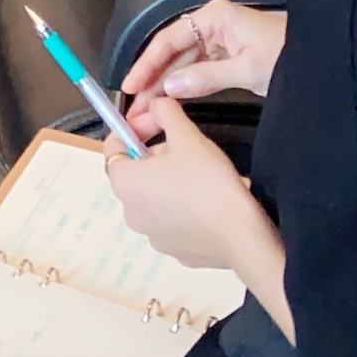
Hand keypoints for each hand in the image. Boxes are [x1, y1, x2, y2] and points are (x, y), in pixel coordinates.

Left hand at [103, 92, 275, 277]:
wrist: (243, 237)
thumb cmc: (208, 182)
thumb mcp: (188, 137)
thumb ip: (166, 114)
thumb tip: (157, 104)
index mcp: (124, 182)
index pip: (114, 148)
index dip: (133, 130)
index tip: (156, 123)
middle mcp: (129, 212)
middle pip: (135, 173)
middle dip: (156, 157)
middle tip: (186, 150)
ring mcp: (151, 236)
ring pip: (155, 199)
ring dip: (170, 184)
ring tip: (202, 177)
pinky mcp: (176, 252)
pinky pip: (174, 223)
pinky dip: (185, 211)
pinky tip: (209, 205)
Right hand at [123, 0, 286, 103]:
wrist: (330, 60)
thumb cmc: (291, 57)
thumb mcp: (248, 70)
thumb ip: (205, 78)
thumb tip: (169, 88)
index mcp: (214, 17)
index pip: (169, 40)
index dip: (147, 64)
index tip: (130, 87)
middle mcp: (213, 25)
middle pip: (173, 52)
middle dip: (153, 80)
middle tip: (135, 107)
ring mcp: (223, 40)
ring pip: (184, 64)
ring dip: (167, 86)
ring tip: (147, 110)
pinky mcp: (232, 56)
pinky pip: (200, 70)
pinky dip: (186, 86)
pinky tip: (172, 100)